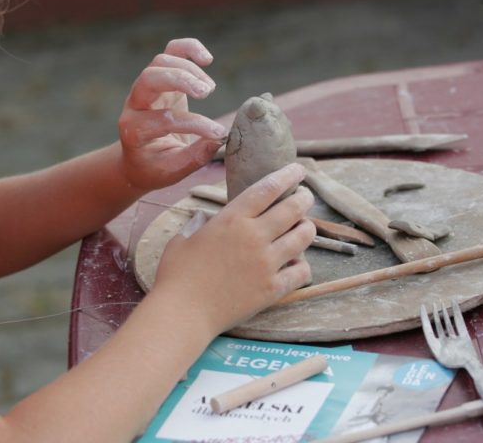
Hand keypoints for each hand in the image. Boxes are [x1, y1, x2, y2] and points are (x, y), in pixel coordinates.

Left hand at [118, 38, 227, 189]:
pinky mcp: (159, 77)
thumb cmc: (155, 166)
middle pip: (150, 78)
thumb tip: (218, 139)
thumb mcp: (171, 171)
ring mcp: (145, 88)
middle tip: (208, 93)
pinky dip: (188, 48)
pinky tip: (207, 59)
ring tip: (209, 89)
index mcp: (134, 130)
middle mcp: (135, 105)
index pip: (165, 119)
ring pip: (160, 61)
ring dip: (188, 69)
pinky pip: (170, 52)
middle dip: (181, 79)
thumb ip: (194, 157)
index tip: (218, 134)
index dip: (195, 125)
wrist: (139, 158)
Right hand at [151, 163, 315, 336]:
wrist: (183, 312)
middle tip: (305, 196)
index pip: (268, 188)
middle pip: (292, 208)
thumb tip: (205, 219)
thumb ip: (198, 224)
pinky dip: (302, 265)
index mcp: (231, 219)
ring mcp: (266, 263)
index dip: (287, 176)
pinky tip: (297, 264)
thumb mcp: (182, 239)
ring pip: (303, 237)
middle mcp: (254, 236)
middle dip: (303, 198)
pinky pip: (301, 272)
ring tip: (304, 227)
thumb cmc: (176, 274)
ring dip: (307, 228)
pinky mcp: (272, 288)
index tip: (298, 170)